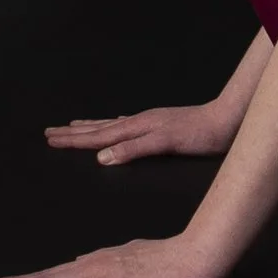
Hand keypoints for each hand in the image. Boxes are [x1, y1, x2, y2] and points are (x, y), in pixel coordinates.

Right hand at [43, 102, 236, 163]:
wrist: (227, 120)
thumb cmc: (201, 134)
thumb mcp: (166, 144)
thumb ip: (135, 149)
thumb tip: (102, 158)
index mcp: (138, 127)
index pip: (98, 136)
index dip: (73, 140)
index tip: (50, 140)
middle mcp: (140, 122)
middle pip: (99, 128)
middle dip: (74, 133)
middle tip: (50, 132)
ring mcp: (150, 122)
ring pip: (111, 124)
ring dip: (90, 127)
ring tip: (74, 125)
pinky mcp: (161, 125)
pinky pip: (126, 125)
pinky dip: (113, 126)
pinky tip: (116, 126)